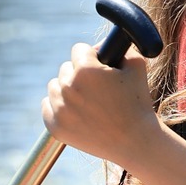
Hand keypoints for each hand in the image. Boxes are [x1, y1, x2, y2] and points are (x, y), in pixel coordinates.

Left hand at [42, 41, 161, 167]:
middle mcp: (68, 87)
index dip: (92, 57)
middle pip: (65, 68)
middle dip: (79, 74)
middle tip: (97, 88)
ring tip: (87, 101)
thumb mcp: (136, 66)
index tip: (100, 67)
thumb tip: (104, 42)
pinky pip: (47, 106)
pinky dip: (58, 107)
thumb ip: (121, 46)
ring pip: (54, 86)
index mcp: (85, 69)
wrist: (135, 142)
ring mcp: (59, 108)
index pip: (79, 49)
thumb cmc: (138, 103)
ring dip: (67, 89)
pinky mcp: (55, 126)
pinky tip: (75, 112)